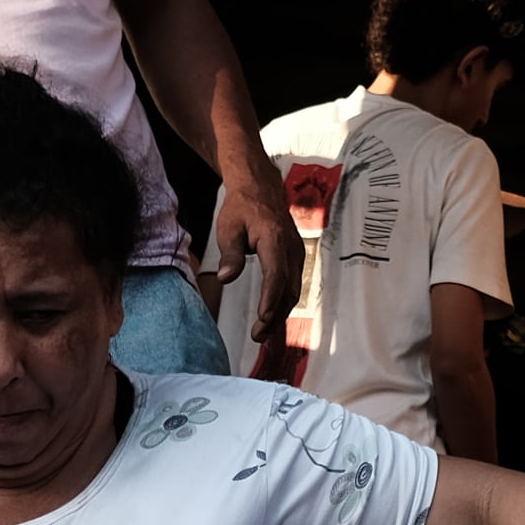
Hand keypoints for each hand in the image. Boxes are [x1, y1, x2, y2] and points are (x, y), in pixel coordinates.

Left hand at [207, 174, 301, 338]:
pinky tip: (271, 317)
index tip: (263, 319)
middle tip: (257, 336)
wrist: (260, 188)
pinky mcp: (296, 258)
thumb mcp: (228, 228)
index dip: (270, 299)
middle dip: (274, 315)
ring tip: (262, 333)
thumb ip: (230, 254)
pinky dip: (283, 303)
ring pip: (293, 290)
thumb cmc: (241, 208)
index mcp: (274, 239)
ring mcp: (297, 253)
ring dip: (279, 313)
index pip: (275, 275)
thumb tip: (227, 278)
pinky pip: (293, 284)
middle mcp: (291, 248)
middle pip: (288, 289)